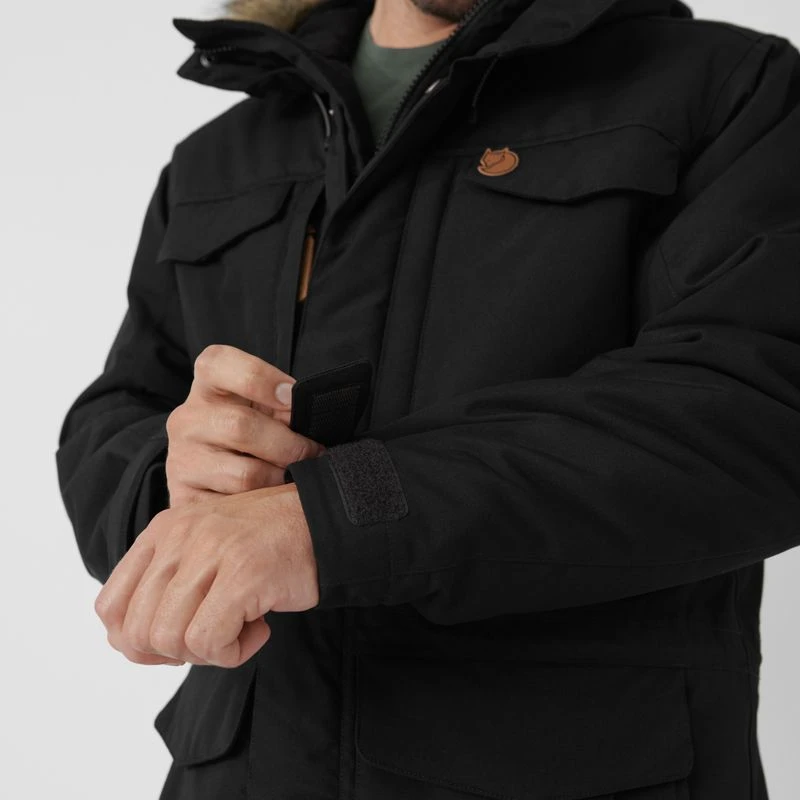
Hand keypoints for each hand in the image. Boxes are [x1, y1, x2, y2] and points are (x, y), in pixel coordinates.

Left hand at [94, 483, 318, 667]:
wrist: (326, 522)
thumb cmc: (267, 546)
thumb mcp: (204, 554)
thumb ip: (166, 588)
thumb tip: (132, 646)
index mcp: (164, 531)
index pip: (110, 606)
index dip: (133, 642)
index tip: (175, 643)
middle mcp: (181, 537)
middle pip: (138, 631)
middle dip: (174, 653)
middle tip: (214, 639)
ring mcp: (212, 552)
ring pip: (170, 639)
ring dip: (207, 653)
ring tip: (240, 631)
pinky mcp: (243, 573)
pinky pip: (210, 641)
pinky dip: (233, 653)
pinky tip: (259, 629)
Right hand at [165, 344, 325, 507]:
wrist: (219, 477)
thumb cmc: (258, 431)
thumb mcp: (269, 408)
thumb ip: (285, 406)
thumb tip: (313, 420)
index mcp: (208, 383)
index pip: (219, 364)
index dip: (261, 379)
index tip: (292, 398)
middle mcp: (187, 418)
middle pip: (241, 426)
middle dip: (289, 444)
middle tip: (313, 454)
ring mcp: (181, 459)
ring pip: (244, 474)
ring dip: (280, 480)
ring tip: (292, 479)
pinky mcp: (184, 499)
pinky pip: (235, 510)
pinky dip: (262, 508)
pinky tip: (270, 501)